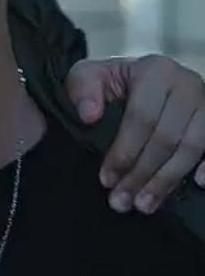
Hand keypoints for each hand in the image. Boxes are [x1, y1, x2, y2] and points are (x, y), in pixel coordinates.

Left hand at [65, 55, 204, 213]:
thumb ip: (82, 89)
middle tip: (121, 201)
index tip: (105, 179)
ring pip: (192, 148)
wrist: (134, 80)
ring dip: (166, 180)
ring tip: (143, 204)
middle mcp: (187, 84)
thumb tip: (89, 116)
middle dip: (142, 174)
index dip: (124, 151)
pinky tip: (197, 185)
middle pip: (167, 138)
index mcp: (155, 71)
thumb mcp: (86, 76)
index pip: (142, 118)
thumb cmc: (109, 82)